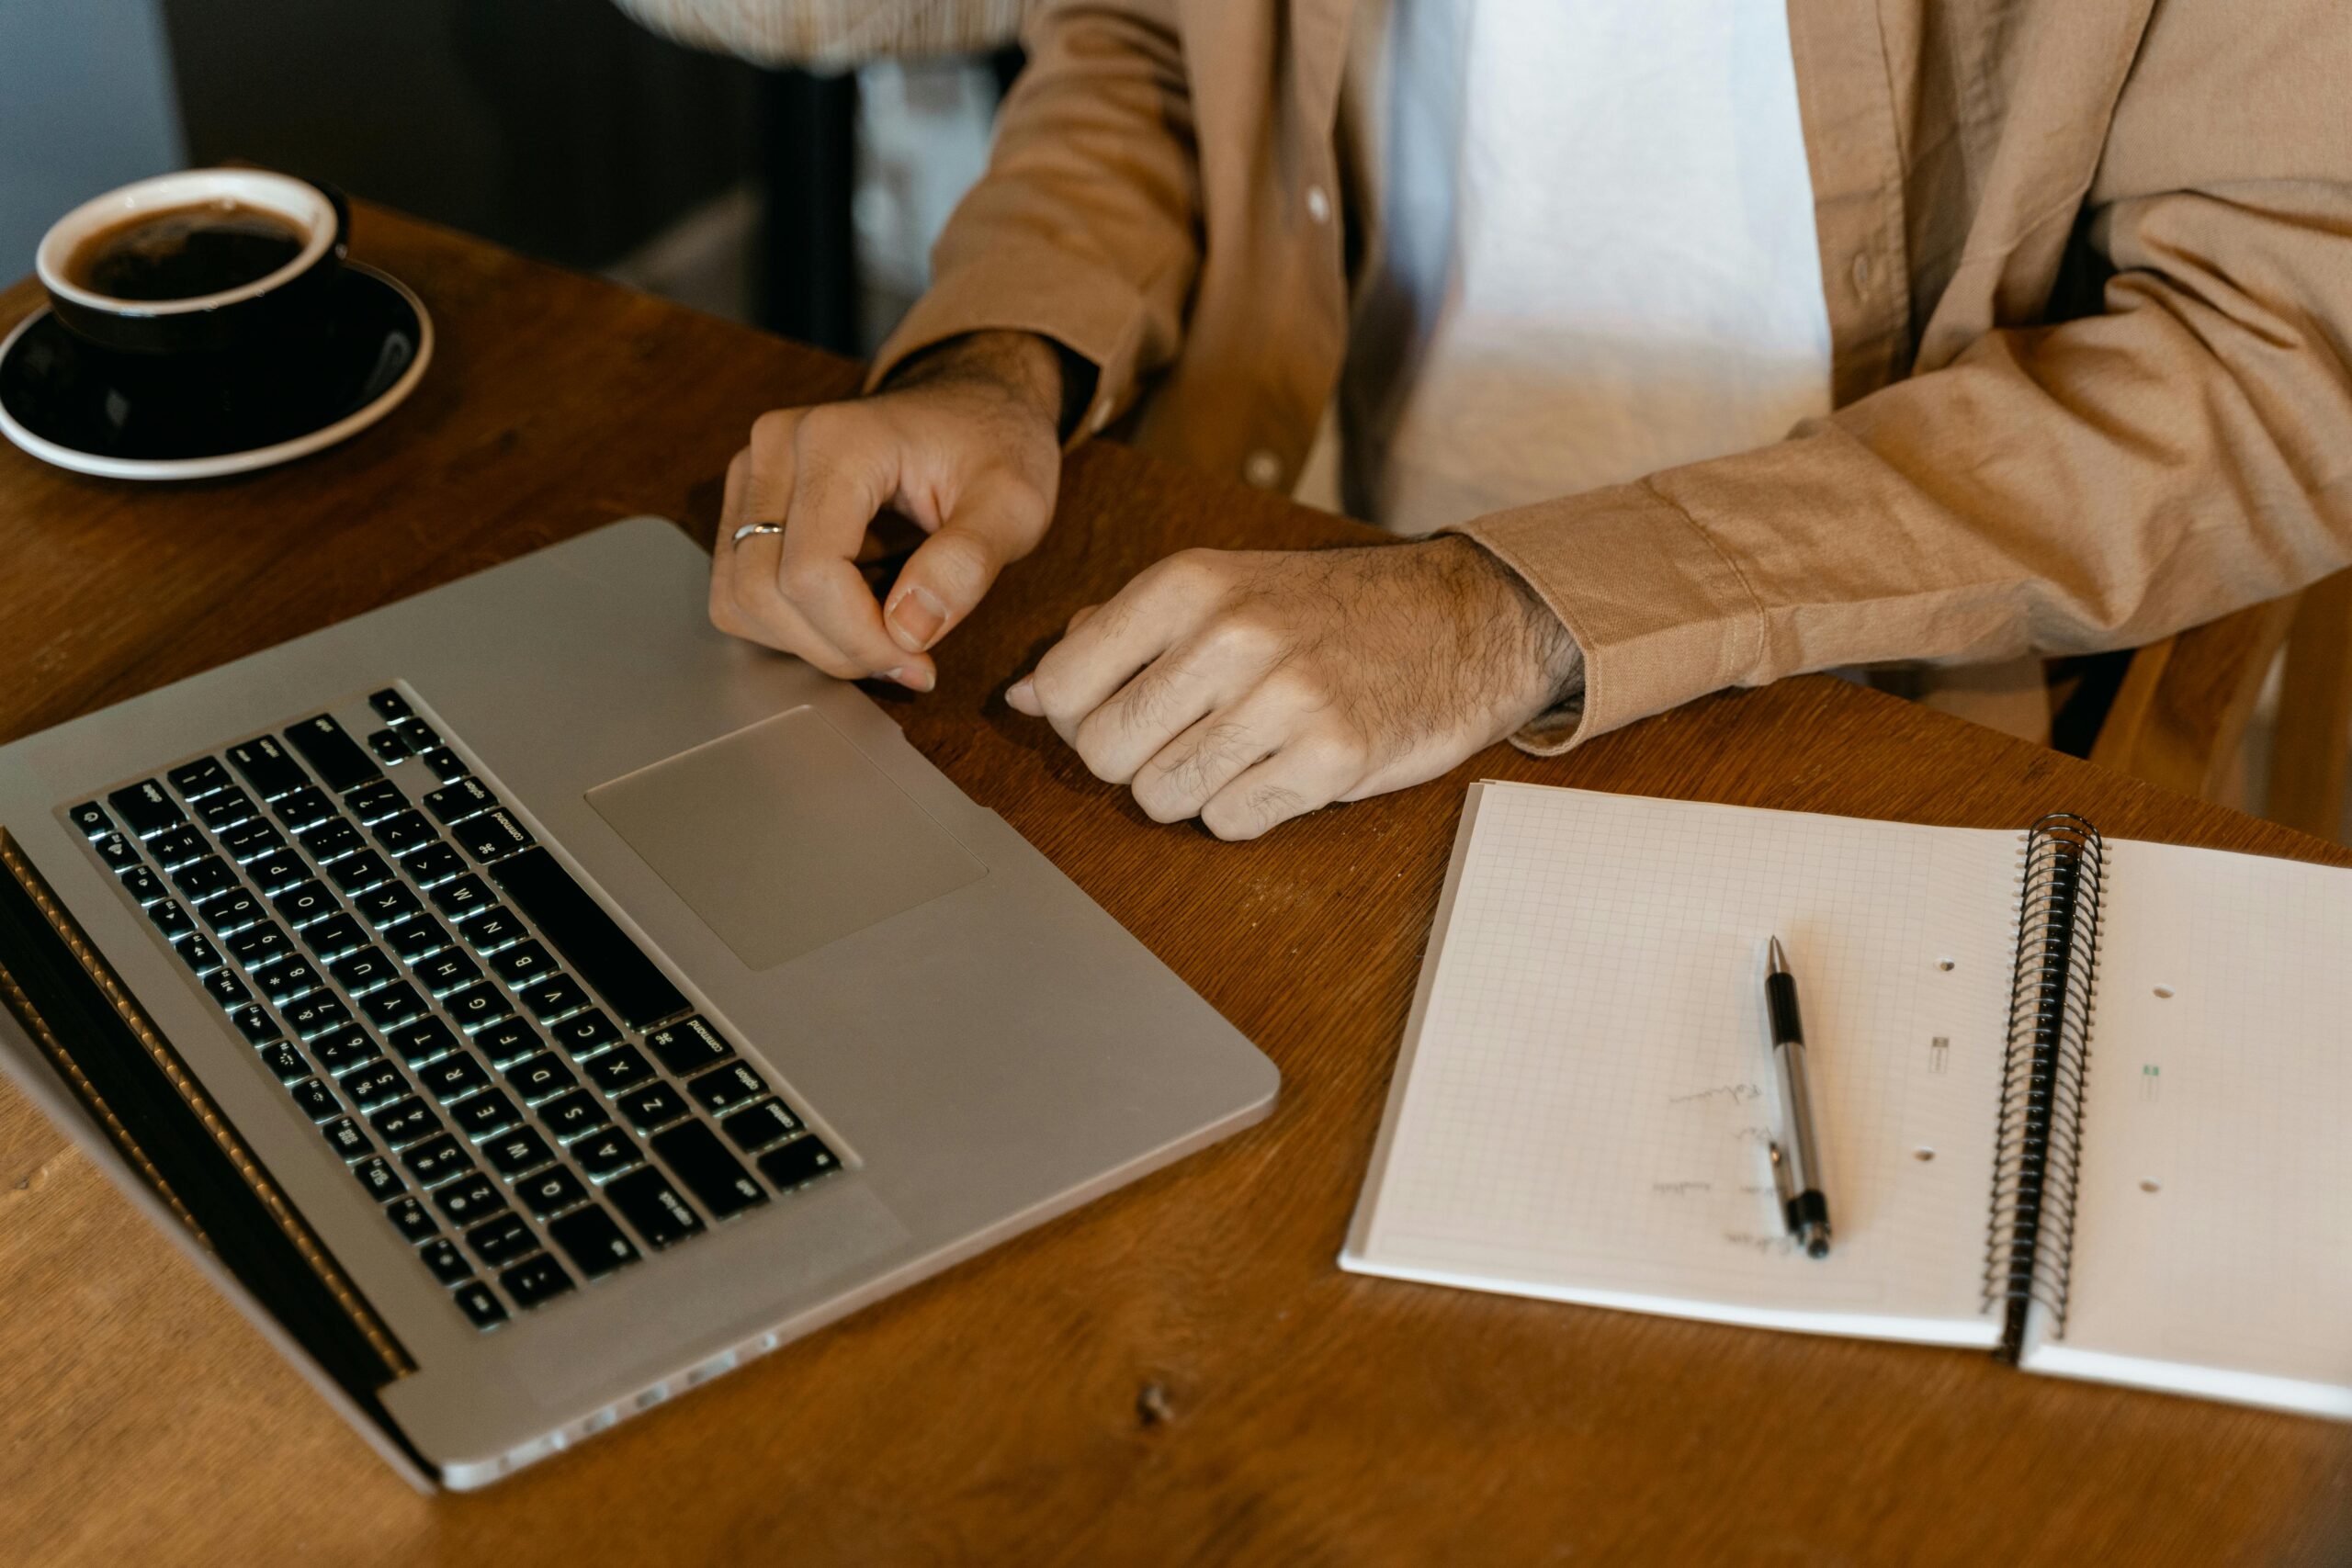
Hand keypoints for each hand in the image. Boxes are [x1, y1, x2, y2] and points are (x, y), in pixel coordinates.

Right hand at [709, 331, 1065, 689]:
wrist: (970, 407)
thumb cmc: (995, 448)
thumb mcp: (1014, 504)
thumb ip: (968, 563)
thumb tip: (908, 630)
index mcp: (837, 440)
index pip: (811, 571)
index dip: (860, 637)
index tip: (918, 661)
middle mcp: (776, 447)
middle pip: (763, 591)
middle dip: (837, 647)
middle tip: (905, 658)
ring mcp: (751, 472)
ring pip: (740, 598)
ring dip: (809, 642)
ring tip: (880, 637)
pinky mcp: (745, 501)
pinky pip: (738, 591)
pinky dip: (788, 624)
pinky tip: (848, 615)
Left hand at [1006, 537, 1583, 838]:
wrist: (1461, 619)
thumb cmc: (1327, 611)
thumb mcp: (1219, 589)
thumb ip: (1116, 635)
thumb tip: (1025, 697)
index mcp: (1188, 584)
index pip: (1062, 685)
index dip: (1075, 717)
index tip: (1115, 713)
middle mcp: (1231, 634)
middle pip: (1102, 752)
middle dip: (1133, 761)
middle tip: (1187, 738)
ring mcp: (1284, 697)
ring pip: (1161, 797)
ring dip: (1192, 790)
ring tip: (1242, 750)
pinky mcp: (1332, 757)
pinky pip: (1231, 823)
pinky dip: (1247, 810)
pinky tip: (1282, 769)